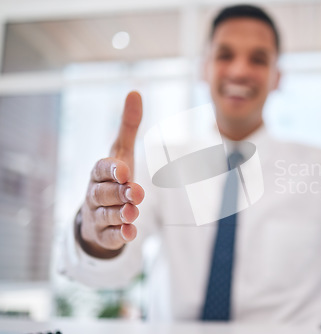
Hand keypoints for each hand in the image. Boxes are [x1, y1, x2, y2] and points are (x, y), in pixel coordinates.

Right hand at [78, 91, 144, 257]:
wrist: (99, 212)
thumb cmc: (114, 178)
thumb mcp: (121, 152)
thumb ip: (128, 126)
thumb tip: (135, 91)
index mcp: (99, 172)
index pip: (101, 169)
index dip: (111, 170)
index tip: (124, 170)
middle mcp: (96, 193)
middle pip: (103, 193)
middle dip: (118, 193)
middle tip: (135, 192)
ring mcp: (98, 215)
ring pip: (106, 215)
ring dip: (120, 214)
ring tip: (133, 212)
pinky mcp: (104, 234)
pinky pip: (110, 236)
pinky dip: (120, 235)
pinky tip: (131, 233)